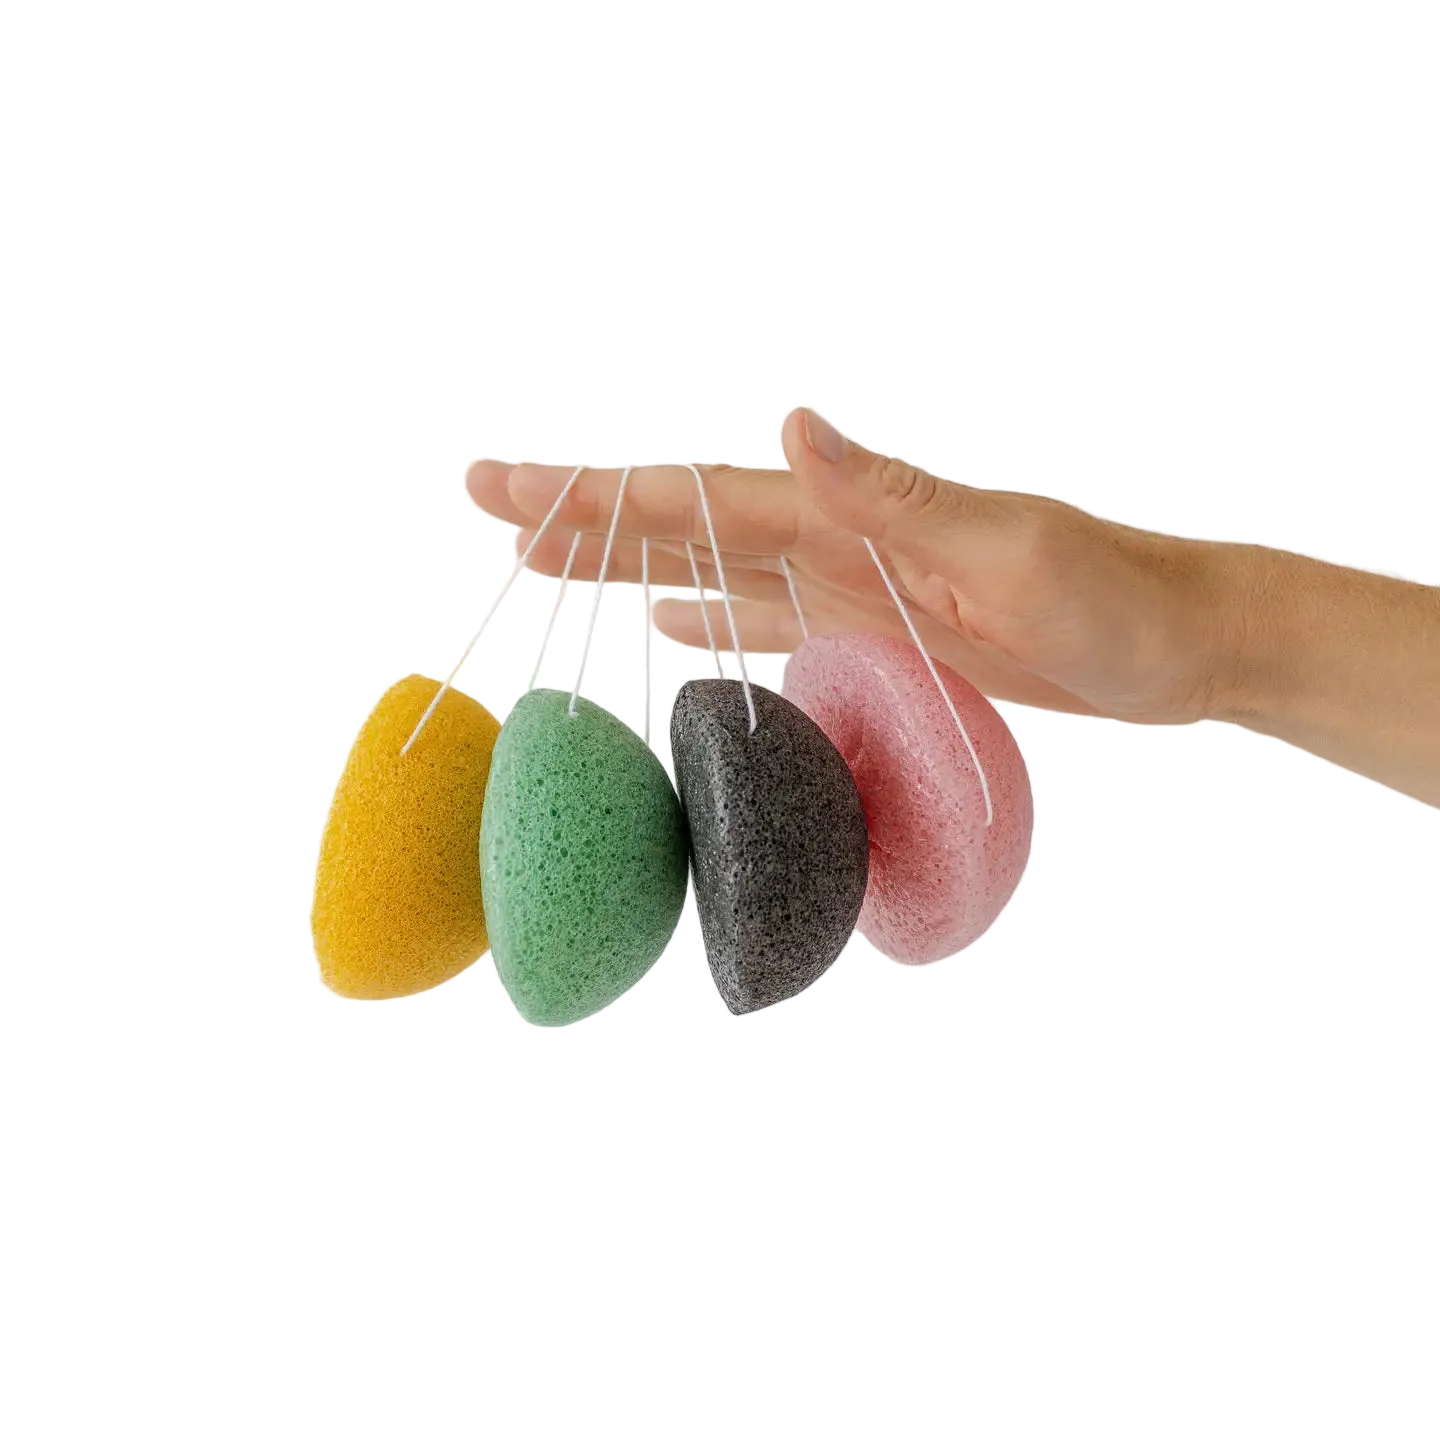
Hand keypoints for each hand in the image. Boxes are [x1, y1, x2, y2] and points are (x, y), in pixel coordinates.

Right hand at [462, 406, 1228, 726]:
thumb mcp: (1018, 550)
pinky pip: (771, 620)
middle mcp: (839, 539)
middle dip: (586, 509)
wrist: (1179, 641)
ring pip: (712, 567)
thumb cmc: (1118, 602)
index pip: (704, 495)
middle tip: (492, 500)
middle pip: (686, 519)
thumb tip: (794, 426)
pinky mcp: (877, 630)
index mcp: (856, 513)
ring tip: (545, 556)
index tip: (512, 485)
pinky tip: (670, 625)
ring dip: (628, 562)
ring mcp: (853, 584)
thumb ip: (902, 494)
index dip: (603, 492)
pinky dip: (712, 618)